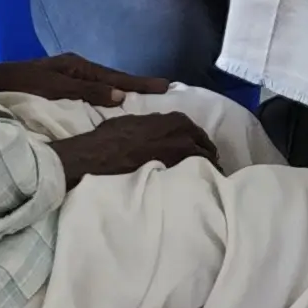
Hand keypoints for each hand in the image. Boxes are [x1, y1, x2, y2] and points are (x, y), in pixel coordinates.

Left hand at [0, 54, 169, 107]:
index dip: (140, 83)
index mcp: (78, 67)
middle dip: (137, 85)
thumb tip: (121, 95)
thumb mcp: (55, 88)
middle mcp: (77, 68)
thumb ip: (87, 92)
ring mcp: (69, 75)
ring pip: (103, 83)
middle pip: (113, 78)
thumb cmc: (22, 85)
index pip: (116, 77)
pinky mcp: (61, 85)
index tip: (166, 86)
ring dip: (123, 90)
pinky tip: (113, 103)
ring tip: (145, 97)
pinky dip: (107, 94)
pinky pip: (93, 89)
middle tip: (163, 90)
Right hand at [49, 111, 218, 182]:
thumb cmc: (111, 136)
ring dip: (206, 168)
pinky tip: (195, 187)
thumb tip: (159, 129)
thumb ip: (154, 124)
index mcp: (174, 119)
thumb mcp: (135, 121)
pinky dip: (197, 179)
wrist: (98, 155)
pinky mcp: (173, 171)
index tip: (203, 150)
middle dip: (209, 156)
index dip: (201, 142)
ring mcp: (180, 154)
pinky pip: (193, 175)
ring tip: (206, 179)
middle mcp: (183, 134)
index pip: (199, 133)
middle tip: (209, 167)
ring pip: (204, 162)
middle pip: (206, 147)